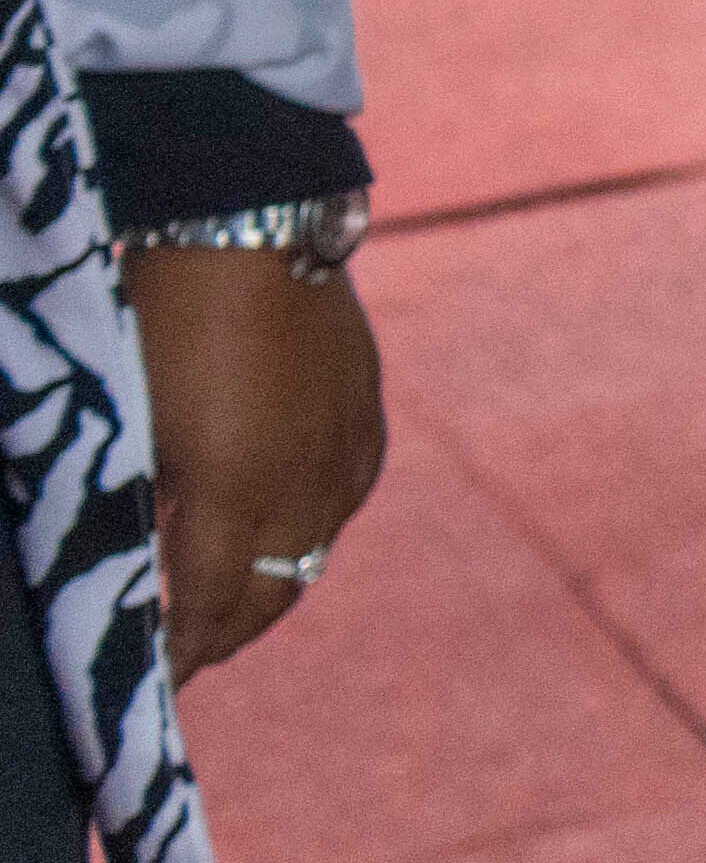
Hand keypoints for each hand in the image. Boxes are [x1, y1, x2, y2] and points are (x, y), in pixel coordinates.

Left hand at [124, 244, 376, 675]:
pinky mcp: (368, 411)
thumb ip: (156, 510)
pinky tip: (287, 521)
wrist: (250, 223)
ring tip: (234, 594)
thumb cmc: (162, 324)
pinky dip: (312, 525)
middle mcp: (306, 480)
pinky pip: (346, 495)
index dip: (181, 654)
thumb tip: (159, 564)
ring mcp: (346, 445)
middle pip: (276, 592)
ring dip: (273, 579)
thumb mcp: (139, 429)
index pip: (210, 608)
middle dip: (228, 634)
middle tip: (190, 653)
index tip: (153, 680)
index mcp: (238, 490)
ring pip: (316, 548)